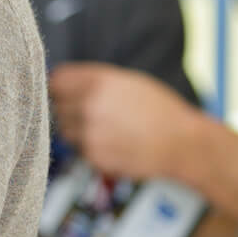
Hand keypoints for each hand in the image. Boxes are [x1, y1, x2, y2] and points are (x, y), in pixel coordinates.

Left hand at [49, 63, 202, 182]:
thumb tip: (59, 82)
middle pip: (57, 105)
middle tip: (92, 112)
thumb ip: (94, 80)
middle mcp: (90, 105)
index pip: (57, 80)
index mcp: (99, 82)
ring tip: (104, 128)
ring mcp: (90, 133)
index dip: (60, 86)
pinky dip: (90, 147)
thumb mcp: (128, 81)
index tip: (67, 91)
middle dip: (69, 108)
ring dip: (76, 129)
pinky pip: (79, 149)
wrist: (181, 144)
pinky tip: (112, 143)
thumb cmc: (158, 109)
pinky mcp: (93, 156)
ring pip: (64, 129)